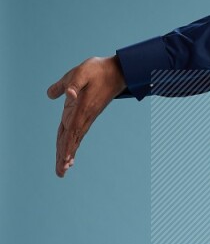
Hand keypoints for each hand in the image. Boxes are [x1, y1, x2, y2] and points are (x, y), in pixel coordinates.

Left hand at [46, 55, 127, 176]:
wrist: (116, 72)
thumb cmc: (97, 70)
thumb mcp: (81, 72)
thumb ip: (71, 83)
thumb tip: (67, 94)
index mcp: (81, 108)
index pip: (72, 129)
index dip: (67, 144)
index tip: (64, 159)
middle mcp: (83, 116)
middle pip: (72, 139)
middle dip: (65, 156)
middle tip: (60, 173)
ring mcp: (85, 117)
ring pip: (74, 139)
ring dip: (68, 154)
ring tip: (63, 170)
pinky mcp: (86, 116)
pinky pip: (76, 133)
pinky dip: (72, 145)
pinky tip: (70, 156)